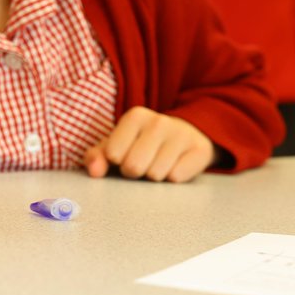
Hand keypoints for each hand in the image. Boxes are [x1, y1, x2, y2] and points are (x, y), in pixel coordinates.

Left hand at [83, 106, 214, 182]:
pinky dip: (173, 178)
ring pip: (155, 175)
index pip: (113, 155)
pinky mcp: (200, 149)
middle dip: (135, 171)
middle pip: (134, 167)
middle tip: (143, 161)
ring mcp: (181, 134)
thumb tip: (94, 171)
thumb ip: (97, 156)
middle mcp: (158, 121)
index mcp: (134, 116)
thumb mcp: (116, 145)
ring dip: (154, 175)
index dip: (117, 161)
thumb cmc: (141, 143)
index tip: (125, 154)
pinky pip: (177, 178)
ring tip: (159, 162)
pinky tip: (176, 164)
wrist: (184, 136)